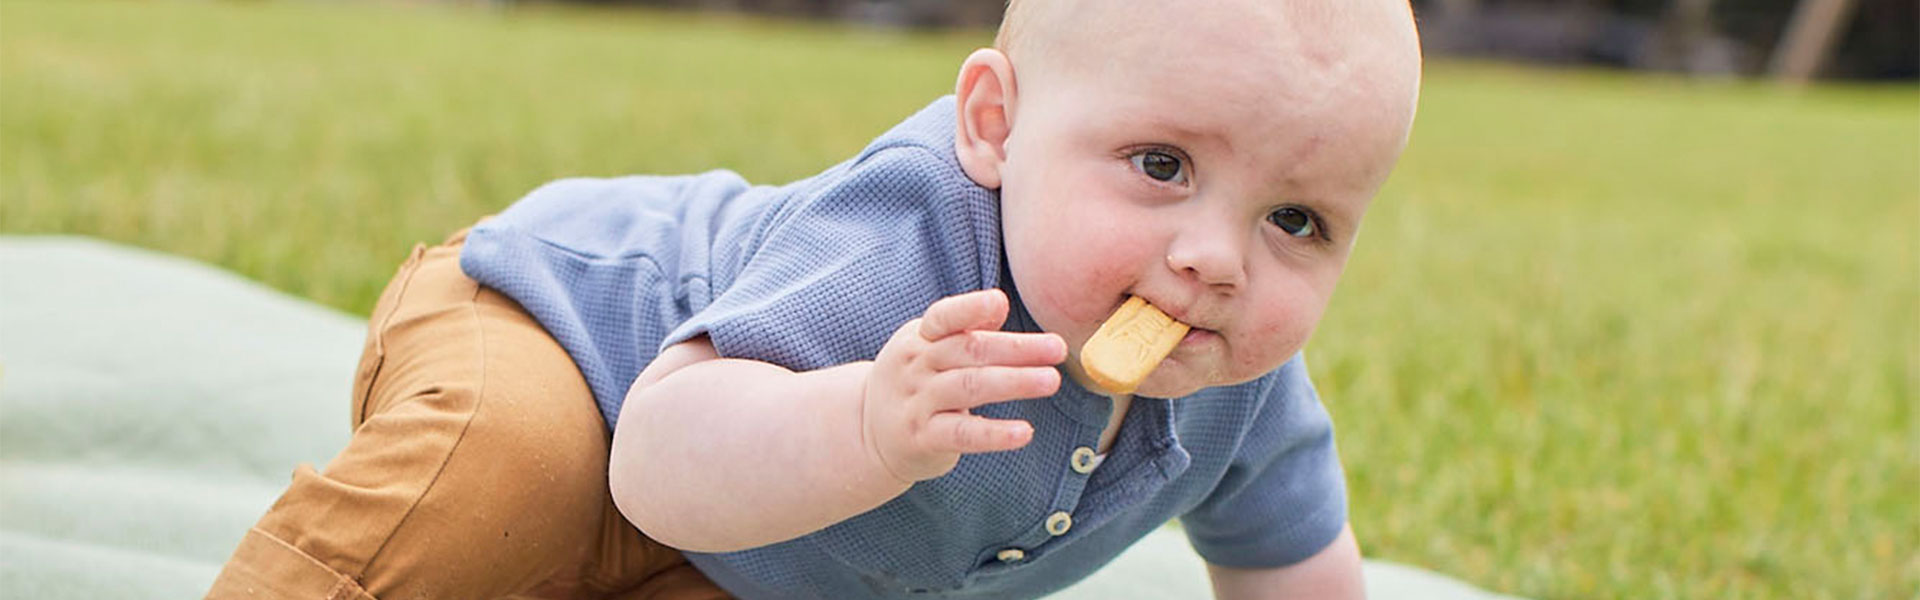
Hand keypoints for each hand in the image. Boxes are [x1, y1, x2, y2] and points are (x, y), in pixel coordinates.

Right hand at [862, 289, 1065, 482]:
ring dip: (1014, 383)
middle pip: (969, 351)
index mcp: (920, 337)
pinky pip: (962, 434)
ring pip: (969, 388)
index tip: (1000, 303)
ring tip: (1051, 381)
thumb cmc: (917, 382)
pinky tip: (1024, 432)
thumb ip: (965, 330)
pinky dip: (995, 434)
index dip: (970, 308)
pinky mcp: (923, 438)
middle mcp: (916, 366)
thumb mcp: (929, 349)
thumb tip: (999, 305)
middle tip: (1057, 349)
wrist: (869, 431)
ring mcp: (917, 402)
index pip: (943, 317)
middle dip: (1016, 348)